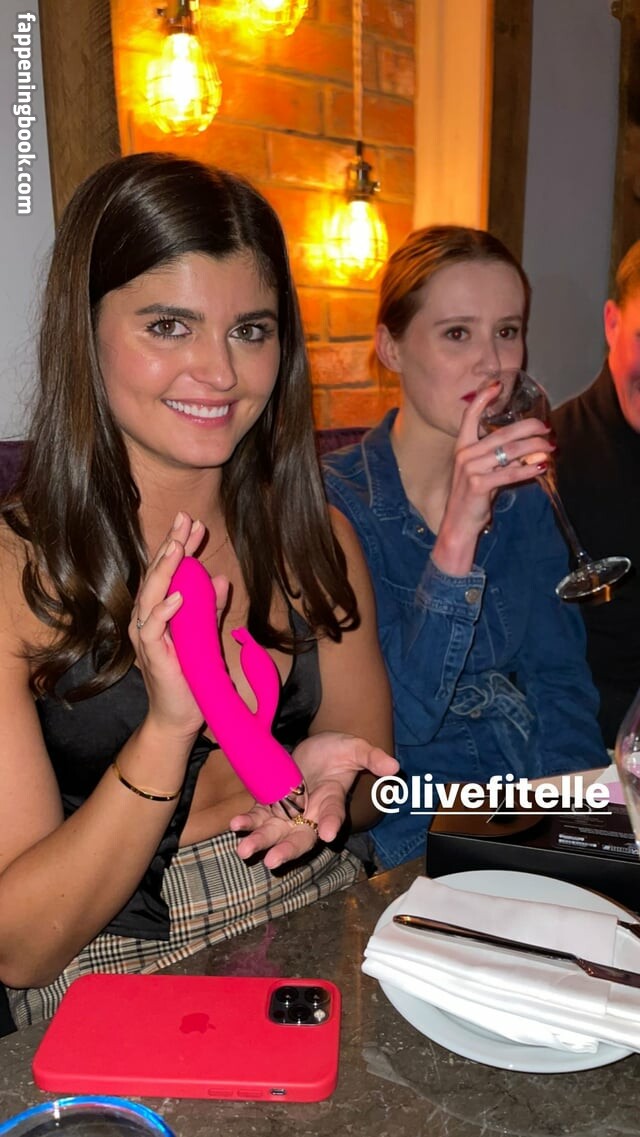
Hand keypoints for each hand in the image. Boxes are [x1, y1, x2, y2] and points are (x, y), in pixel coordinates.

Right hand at [131, 512, 228, 740]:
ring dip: (165, 571)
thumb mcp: (205, 637)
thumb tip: (221, 579)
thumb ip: (210, 609)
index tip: (193, 523)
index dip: (179, 547)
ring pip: (150, 596)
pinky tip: (177, 596)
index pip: (167, 573)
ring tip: (178, 548)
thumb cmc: (190, 677)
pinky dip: (164, 611)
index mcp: (159, 612)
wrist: (179, 717)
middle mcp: (147, 620)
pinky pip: (154, 629)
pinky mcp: (152, 656)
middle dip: (171, 546)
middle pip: (156, 576)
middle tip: (185, 520)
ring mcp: (146, 637)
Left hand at [230, 732, 397, 869]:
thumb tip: (395, 766)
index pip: (333, 814)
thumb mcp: (355, 748)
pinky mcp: (270, 803)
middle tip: (274, 860)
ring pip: (274, 833)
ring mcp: (288, 811)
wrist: (316, 749)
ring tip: (244, 850)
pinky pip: (257, 817)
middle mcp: (310, 813)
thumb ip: (371, 757)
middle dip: (287, 849)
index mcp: (332, 800)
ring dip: (259, 841)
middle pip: (300, 837)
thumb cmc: (338, 752)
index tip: (328, 834)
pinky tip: (235, 826)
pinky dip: (246, 822)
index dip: (331, 823)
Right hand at [434, 383, 553, 572]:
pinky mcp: (479, 484)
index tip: (497, 384)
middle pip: (502, 432)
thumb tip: (529, 447)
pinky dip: (529, 470)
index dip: (483, 398)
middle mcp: (464, 453)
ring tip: (550, 447)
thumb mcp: (481, 471)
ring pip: (510, 451)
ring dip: (535, 448)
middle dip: (529, 428)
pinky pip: (510, 473)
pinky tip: (543, 467)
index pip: (470, 416)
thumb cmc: (472, 496)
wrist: (458, 524)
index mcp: (462, 446)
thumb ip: (498, 456)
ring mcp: (470, 468)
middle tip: (547, 428)